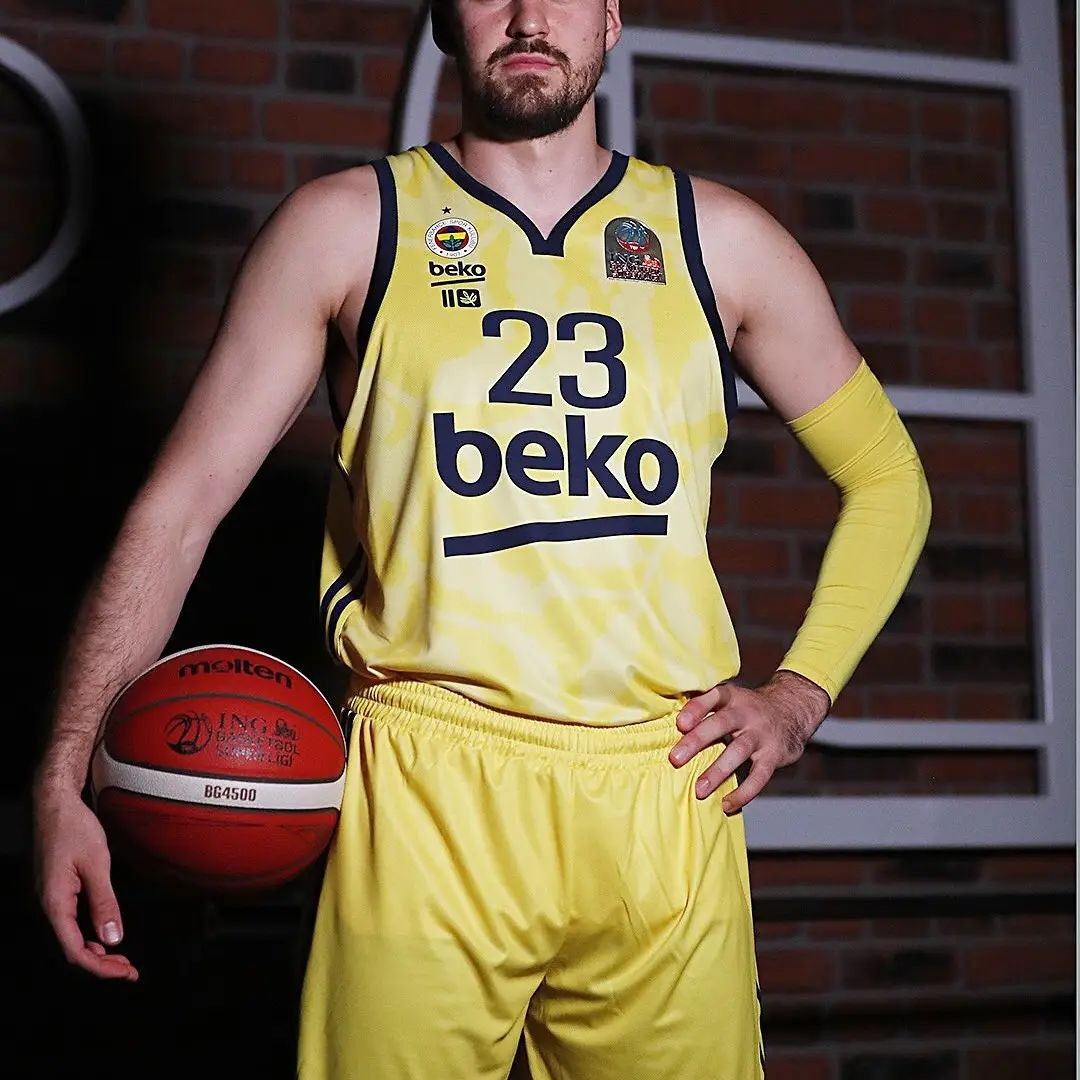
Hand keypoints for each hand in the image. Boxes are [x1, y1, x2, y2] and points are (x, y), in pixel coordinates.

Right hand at [33, 788, 138, 980]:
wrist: (53, 802)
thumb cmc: (74, 828)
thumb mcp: (97, 864)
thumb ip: (104, 903)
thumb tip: (113, 939)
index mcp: (54, 903)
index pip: (75, 951)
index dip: (101, 968)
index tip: (127, 972)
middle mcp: (47, 905)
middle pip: (72, 949)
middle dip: (101, 963)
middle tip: (129, 970)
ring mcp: (48, 898)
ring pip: (70, 936)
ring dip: (95, 950)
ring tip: (121, 958)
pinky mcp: (54, 889)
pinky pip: (69, 921)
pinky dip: (87, 933)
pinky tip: (103, 934)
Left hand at [668, 671, 830, 812]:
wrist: (793, 709)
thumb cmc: (748, 709)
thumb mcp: (729, 699)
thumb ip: (703, 707)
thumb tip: (661, 720)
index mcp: (731, 697)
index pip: (713, 697)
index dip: (697, 709)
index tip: (680, 723)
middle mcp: (746, 713)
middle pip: (721, 724)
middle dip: (697, 741)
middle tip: (675, 759)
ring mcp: (761, 734)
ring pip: (738, 751)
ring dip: (717, 771)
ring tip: (699, 790)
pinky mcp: (774, 755)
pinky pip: (759, 776)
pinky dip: (744, 792)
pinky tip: (727, 804)